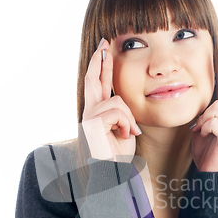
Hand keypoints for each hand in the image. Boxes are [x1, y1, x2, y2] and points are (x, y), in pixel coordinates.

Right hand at [82, 39, 140, 160]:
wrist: (113, 174)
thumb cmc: (119, 155)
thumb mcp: (125, 128)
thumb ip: (122, 113)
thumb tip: (123, 102)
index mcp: (98, 113)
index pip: (99, 84)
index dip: (101, 66)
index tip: (104, 49)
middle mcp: (89, 112)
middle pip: (93, 80)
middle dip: (100, 61)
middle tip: (104, 43)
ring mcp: (88, 118)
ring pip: (116, 101)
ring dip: (128, 118)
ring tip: (129, 133)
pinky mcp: (92, 124)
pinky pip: (116, 112)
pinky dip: (126, 124)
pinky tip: (125, 135)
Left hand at [191, 50, 217, 171]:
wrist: (210, 173)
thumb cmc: (206, 149)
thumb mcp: (203, 126)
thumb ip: (206, 112)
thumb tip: (202, 98)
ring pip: (217, 107)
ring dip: (203, 117)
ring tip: (199, 129)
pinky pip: (213, 122)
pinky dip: (203, 127)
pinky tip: (202, 135)